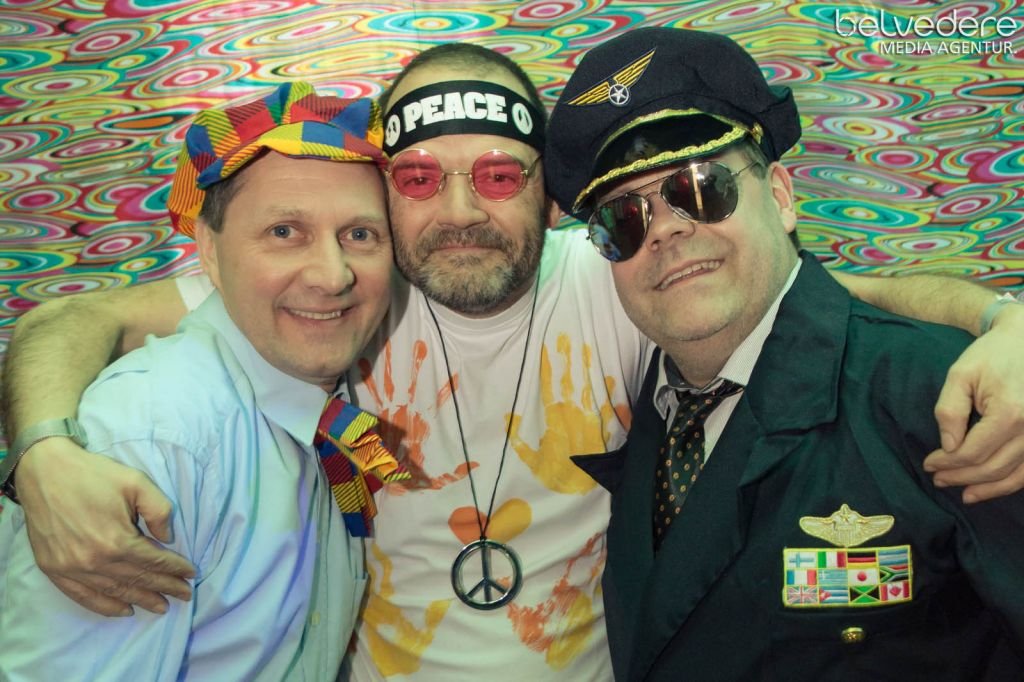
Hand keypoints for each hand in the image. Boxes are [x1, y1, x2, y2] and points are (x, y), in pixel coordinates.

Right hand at [15, 437, 195, 615]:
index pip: (154, 561)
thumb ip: (159, 511)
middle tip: (184, 594)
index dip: (175, 568)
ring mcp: (72, 569)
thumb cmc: (93, 475)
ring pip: (114, 591)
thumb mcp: (137, 482)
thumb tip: (167, 538)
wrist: (44, 472)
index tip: (191, 574)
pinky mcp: (54, 570)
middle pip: (138, 579)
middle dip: (165, 587)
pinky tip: (123, 609)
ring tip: (161, 606)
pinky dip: (105, 606)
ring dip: (140, 600)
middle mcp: (95, 561)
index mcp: (117, 540)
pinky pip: (83, 596)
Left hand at [925, 303, 1023, 502]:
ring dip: (986, 488)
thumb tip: (948, 447)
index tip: (929, 464)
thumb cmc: (991, 354)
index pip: (972, 452)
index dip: (947, 463)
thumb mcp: (960, 375)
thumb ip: (950, 411)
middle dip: (961, 477)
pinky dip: (1010, 483)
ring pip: (1015, 476)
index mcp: (1009, 413)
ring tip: (963, 494)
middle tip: (938, 480)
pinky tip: (990, 488)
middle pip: (992, 467)